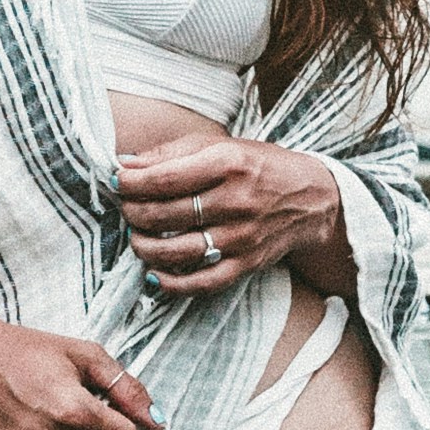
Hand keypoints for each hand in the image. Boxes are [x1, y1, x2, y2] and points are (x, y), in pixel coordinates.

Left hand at [115, 135, 347, 299]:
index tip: (117, 181)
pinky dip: (173, 283)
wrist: (312, 199)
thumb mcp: (221, 146)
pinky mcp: (247, 263)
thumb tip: (125, 164)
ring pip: (178, 250)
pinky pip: (203, 282)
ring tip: (137, 237)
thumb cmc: (259, 167)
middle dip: (134, 212)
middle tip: (126, 209)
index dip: (132, 183)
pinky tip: (154, 275)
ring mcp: (242, 236)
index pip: (165, 178)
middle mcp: (236, 200)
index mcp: (227, 163)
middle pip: (166, 214)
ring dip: (145, 247)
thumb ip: (171, 154)